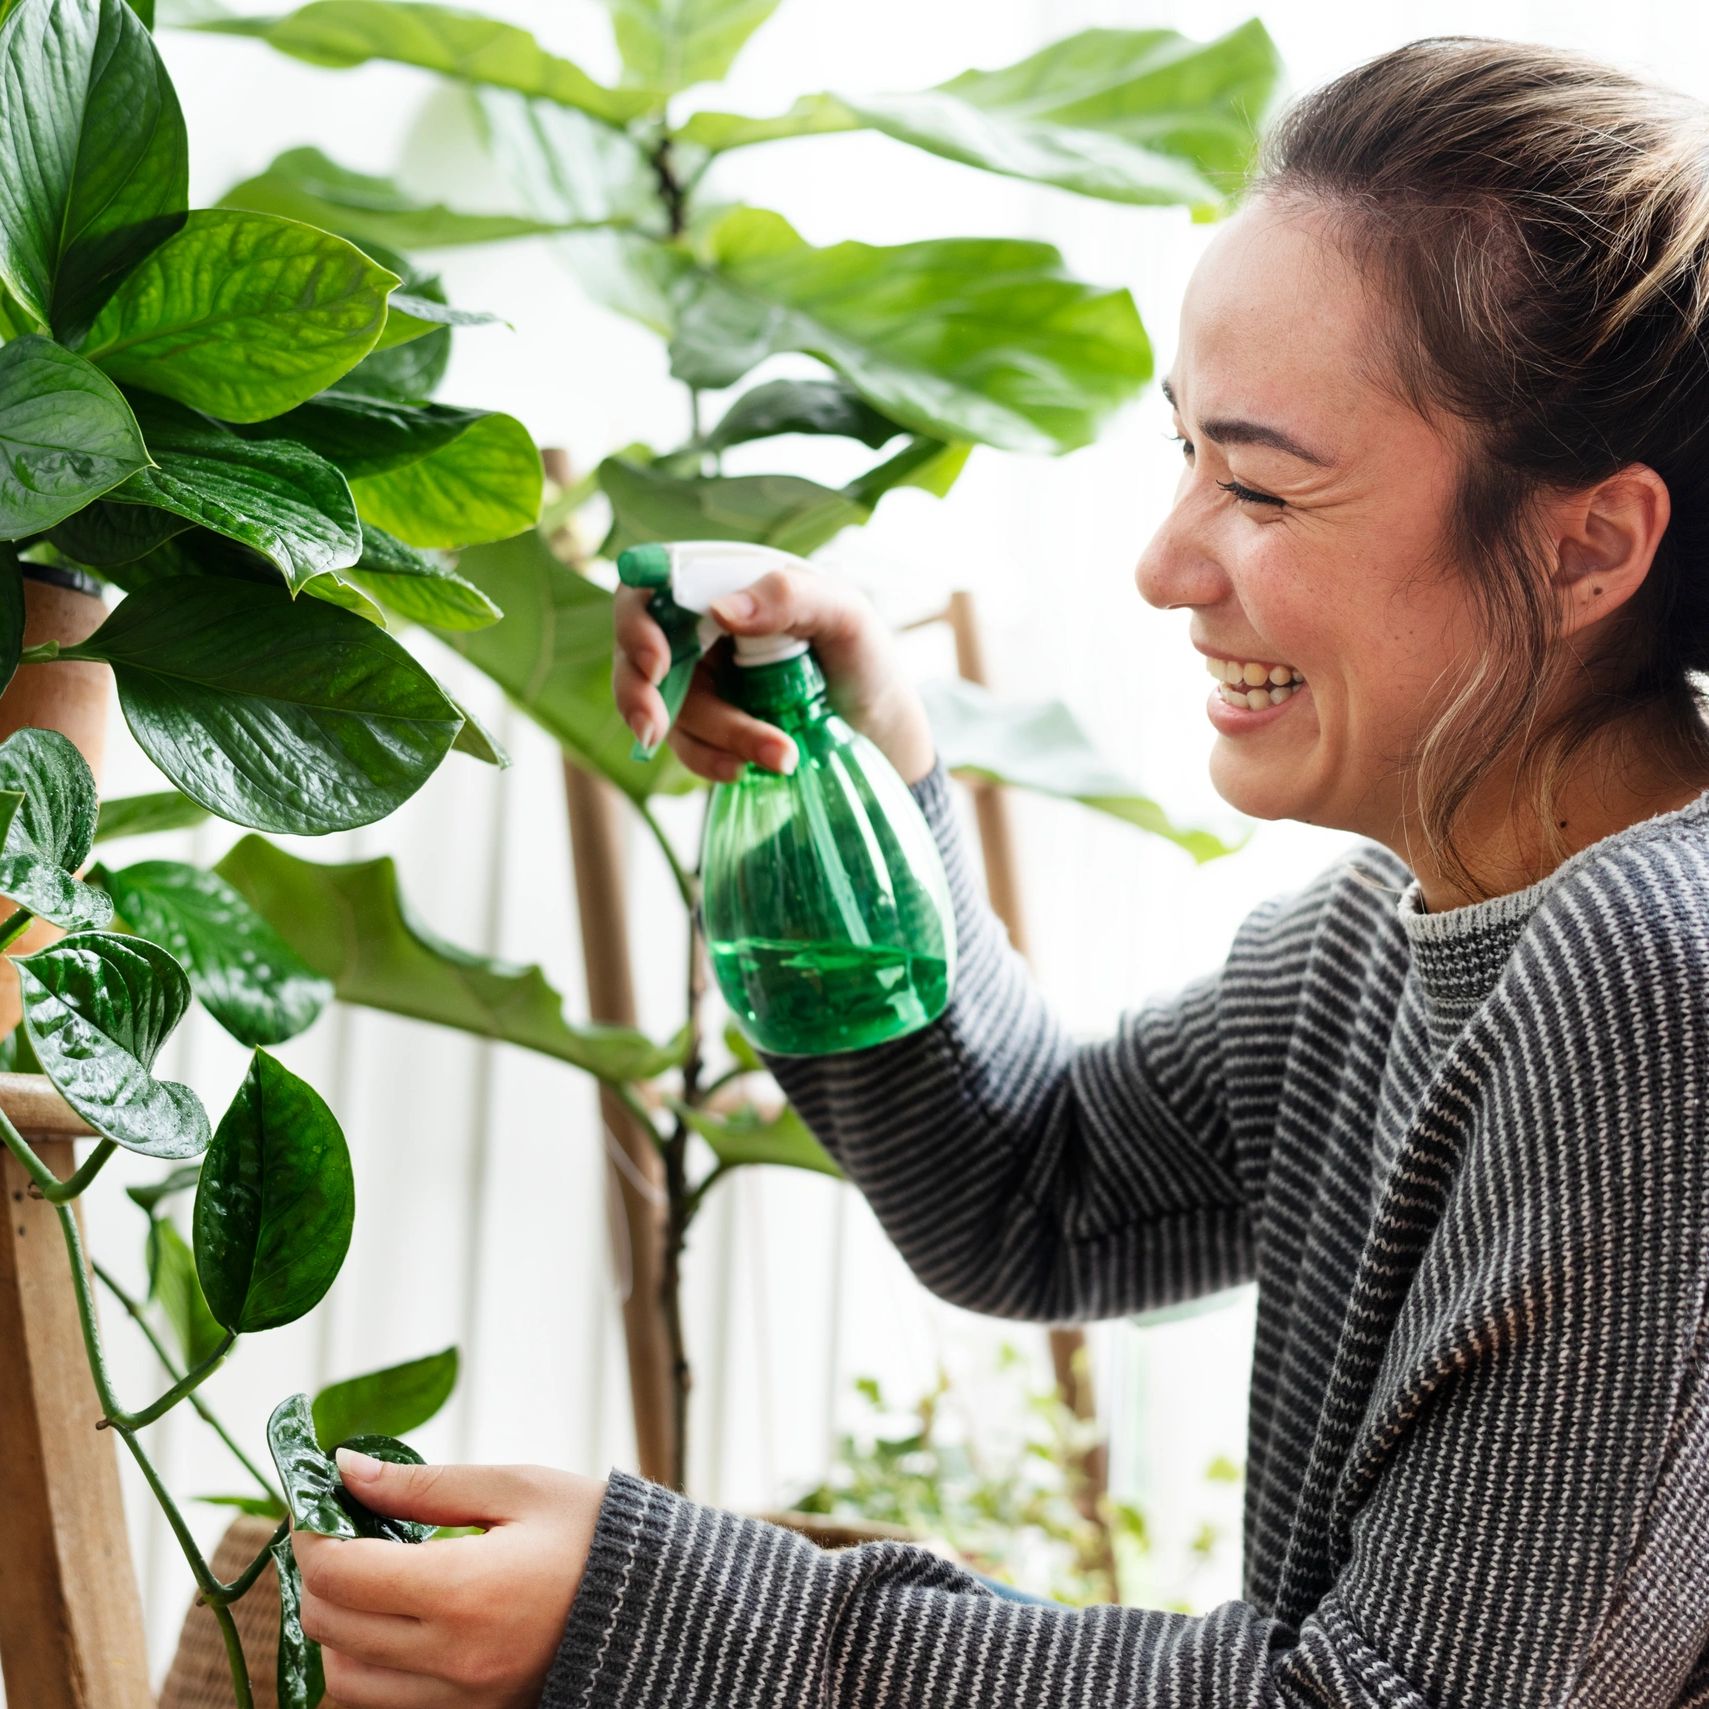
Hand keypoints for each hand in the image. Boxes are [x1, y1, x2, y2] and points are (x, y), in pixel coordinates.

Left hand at [292, 1447, 605, 1707]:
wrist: (664, 1603)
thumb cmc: (594, 1534)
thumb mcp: (517, 1488)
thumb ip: (425, 1485)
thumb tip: (347, 1470)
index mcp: (465, 1591)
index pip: (342, 1574)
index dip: (311, 1536)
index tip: (318, 1507)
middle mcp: (454, 1659)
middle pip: (331, 1630)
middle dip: (319, 1577)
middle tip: (339, 1536)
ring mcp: (463, 1701)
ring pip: (345, 1684)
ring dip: (337, 1631)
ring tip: (367, 1583)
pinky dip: (368, 1670)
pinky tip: (394, 1624)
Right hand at [612, 565, 937, 785]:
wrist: (883, 732)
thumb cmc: (865, 659)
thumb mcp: (846, 617)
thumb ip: (789, 597)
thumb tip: (721, 609)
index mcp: (725, 586)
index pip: (654, 588)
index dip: (635, 622)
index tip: (657, 662)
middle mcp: (703, 633)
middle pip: (637, 654)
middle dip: (638, 694)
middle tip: (654, 728)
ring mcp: (702, 684)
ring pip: (668, 710)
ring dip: (713, 737)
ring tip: (781, 755)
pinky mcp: (710, 730)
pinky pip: (686, 747)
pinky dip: (710, 761)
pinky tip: (744, 770)